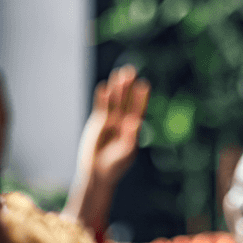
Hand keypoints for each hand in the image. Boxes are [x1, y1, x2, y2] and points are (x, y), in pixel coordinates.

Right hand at [62, 66, 148, 231]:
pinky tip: (104, 87)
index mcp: (133, 129)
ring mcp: (110, 121)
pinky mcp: (98, 123)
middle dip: (128, 87)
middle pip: (126, 101)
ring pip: (114, 102)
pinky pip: (101, 108)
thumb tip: (136, 122)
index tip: (144, 85)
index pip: (138, 110)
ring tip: (119, 73)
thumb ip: (131, 137)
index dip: (141, 98)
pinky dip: (102, 98)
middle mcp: (123, 122)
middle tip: (131, 70)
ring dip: (116, 88)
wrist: (98, 172)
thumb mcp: (126, 152)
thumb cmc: (115, 165)